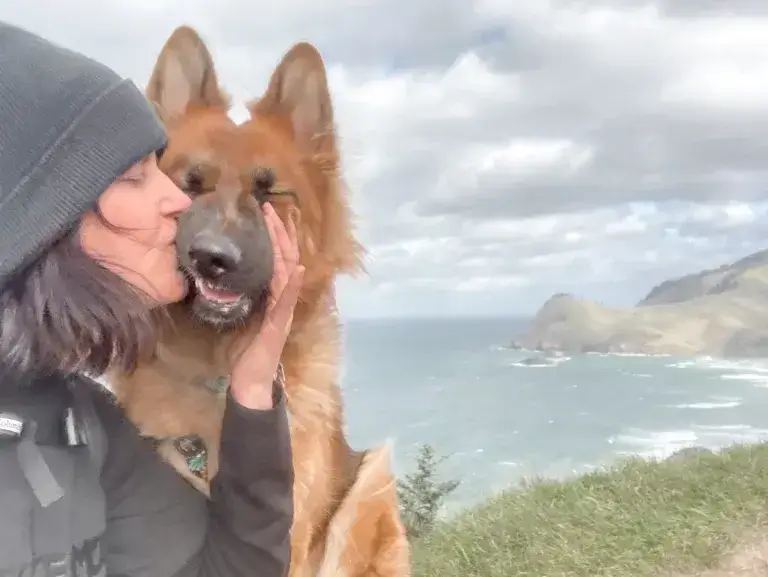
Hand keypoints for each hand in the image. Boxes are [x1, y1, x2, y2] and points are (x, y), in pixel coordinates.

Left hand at [230, 202, 303, 409]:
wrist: (251, 380)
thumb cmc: (245, 352)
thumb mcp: (242, 317)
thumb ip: (242, 297)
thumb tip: (229, 275)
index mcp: (272, 296)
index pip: (276, 260)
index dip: (274, 236)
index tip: (266, 213)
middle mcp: (282, 300)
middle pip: (285, 260)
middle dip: (279, 233)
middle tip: (270, 207)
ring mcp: (283, 311)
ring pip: (288, 273)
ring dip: (285, 248)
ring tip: (281, 225)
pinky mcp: (279, 325)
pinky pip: (287, 301)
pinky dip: (294, 285)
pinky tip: (298, 270)